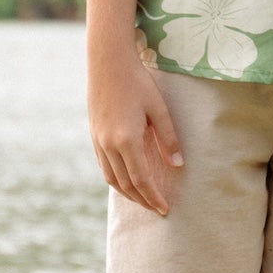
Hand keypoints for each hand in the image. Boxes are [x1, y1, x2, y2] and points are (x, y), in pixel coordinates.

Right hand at [88, 46, 183, 214]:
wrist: (108, 63)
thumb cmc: (138, 82)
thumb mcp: (158, 109)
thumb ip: (168, 138)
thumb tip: (178, 165)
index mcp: (127, 140)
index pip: (141, 180)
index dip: (153, 197)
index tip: (165, 209)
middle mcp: (109, 145)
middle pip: (126, 184)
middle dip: (142, 200)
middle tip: (157, 209)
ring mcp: (98, 141)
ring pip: (112, 178)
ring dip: (128, 193)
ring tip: (143, 200)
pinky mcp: (94, 135)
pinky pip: (104, 166)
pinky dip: (116, 180)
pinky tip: (127, 181)